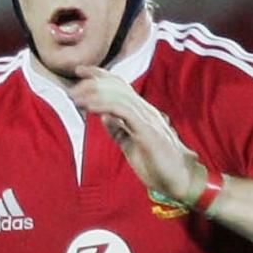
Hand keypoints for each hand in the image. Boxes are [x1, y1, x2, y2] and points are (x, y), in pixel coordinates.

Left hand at [72, 64, 204, 209]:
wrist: (181, 181)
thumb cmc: (159, 166)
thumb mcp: (131, 146)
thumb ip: (119, 130)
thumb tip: (104, 117)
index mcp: (142, 113)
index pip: (120, 87)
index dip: (100, 75)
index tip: (80, 71)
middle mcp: (146, 111)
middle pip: (117, 86)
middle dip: (92, 82)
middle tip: (71, 88)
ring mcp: (148, 118)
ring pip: (118, 95)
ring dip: (93, 94)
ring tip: (75, 98)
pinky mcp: (147, 130)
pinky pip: (123, 111)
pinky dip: (103, 106)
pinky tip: (89, 107)